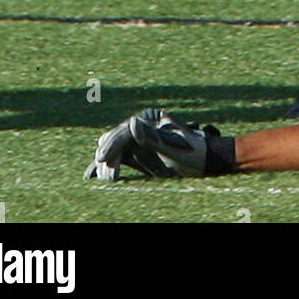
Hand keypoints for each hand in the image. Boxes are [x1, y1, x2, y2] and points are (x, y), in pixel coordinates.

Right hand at [84, 107, 217, 180]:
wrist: (205, 162)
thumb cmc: (193, 153)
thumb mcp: (173, 146)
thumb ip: (152, 137)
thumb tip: (132, 121)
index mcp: (150, 118)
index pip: (125, 131)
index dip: (112, 145)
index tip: (102, 158)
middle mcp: (142, 126)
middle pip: (117, 140)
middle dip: (109, 157)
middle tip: (108, 176)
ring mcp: (139, 139)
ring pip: (116, 149)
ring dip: (108, 163)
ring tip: (108, 179)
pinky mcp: (139, 152)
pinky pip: (120, 158)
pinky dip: (108, 166)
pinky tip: (92, 176)